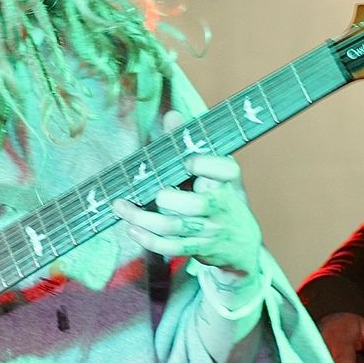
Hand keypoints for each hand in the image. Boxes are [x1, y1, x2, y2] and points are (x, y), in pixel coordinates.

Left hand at [113, 111, 263, 293]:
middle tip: (153, 191)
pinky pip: (172, 247)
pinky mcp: (199, 248)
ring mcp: (210, 228)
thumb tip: (172, 114)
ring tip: (122, 207)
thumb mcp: (214, 170)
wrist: (241, 243)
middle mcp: (221, 204)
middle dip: (169, 198)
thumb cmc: (220, 195)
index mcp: (227, 180)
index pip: (225, 170)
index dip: (205, 165)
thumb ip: (190, 143)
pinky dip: (149, 239)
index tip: (188, 162)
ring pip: (176, 226)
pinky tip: (132, 228)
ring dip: (144, 218)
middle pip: (196, 204)